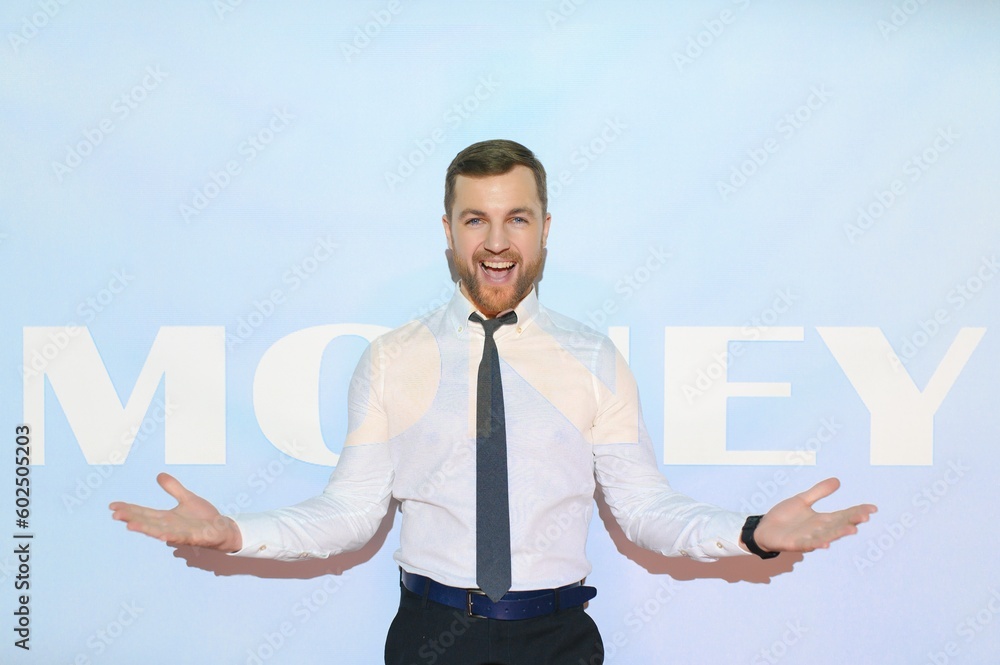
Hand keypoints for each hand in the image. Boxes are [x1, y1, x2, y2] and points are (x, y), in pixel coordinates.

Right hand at [109, 473, 241, 552]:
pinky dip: (171, 536)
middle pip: (147, 521)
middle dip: (131, 518)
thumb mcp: (187, 498)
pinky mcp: (194, 538)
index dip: (128, 509)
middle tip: (115, 514)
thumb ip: (173, 488)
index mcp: (166, 517)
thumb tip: (159, 475)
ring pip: (159, 531)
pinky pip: (181, 537)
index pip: (143, 512)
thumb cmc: (203, 517)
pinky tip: (161, 535)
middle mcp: (169, 526)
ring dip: (145, 528)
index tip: (112, 505)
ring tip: (130, 525)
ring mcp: (180, 533)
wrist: (222, 528)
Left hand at [750, 478, 876, 553]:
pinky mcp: (795, 544)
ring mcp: (808, 537)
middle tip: (865, 516)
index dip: (857, 511)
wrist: (763, 529)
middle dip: (851, 521)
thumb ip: (819, 492)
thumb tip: (838, 481)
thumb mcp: (802, 500)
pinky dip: (816, 544)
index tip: (873, 508)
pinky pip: (807, 544)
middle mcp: (818, 529)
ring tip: (852, 529)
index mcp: (822, 519)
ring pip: (826, 536)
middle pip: (838, 525)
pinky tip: (825, 544)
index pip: (843, 515)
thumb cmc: (784, 517)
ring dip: (838, 533)